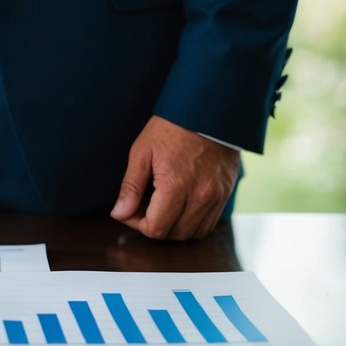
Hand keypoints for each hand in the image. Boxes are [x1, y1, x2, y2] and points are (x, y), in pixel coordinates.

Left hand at [110, 115, 240, 240]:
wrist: (206, 110)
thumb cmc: (170, 129)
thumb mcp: (142, 153)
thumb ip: (131, 187)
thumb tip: (119, 213)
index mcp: (176, 185)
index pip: (156, 228)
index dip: (137, 224)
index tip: (129, 210)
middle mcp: (200, 195)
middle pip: (174, 234)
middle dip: (154, 226)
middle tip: (142, 208)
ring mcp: (217, 196)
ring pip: (193, 233)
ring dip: (174, 228)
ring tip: (160, 207)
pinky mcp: (226, 194)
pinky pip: (209, 223)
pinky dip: (192, 223)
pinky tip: (179, 206)